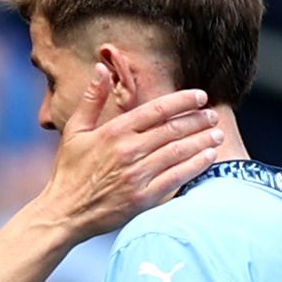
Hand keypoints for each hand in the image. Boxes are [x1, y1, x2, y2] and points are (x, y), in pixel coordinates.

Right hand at [35, 69, 221, 239]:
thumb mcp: (75, 130)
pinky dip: (196, 165)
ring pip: (179, 151)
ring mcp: (137, 175)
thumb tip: (101, 68)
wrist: (64, 213)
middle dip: (198, 120)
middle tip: (213, 115)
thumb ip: (92, 99)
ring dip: (202, 140)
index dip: (183, 101)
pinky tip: (209, 157)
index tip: (201, 96)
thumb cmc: (70, 172)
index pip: (157, 109)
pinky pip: (177, 177)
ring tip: (217, 134)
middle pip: (173, 129)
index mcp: (114, 131)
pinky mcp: (143, 198)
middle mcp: (129, 151)